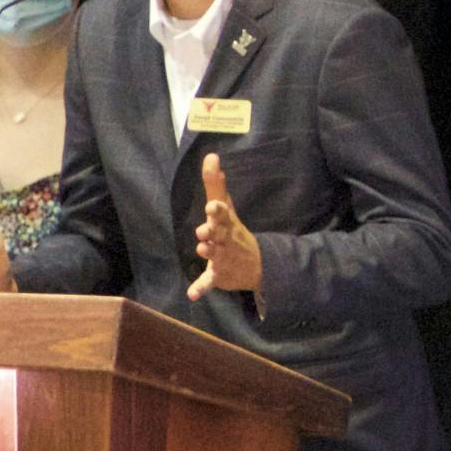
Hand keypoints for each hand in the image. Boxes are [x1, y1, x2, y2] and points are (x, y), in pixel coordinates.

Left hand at [188, 153, 261, 299]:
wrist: (257, 265)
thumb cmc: (234, 231)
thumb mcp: (226, 209)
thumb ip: (215, 185)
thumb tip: (210, 156)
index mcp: (227, 223)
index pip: (223, 214)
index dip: (218, 211)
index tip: (212, 206)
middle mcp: (226, 239)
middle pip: (219, 234)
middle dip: (212, 232)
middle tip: (203, 230)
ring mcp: (223, 258)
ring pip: (215, 255)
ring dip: (209, 253)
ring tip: (201, 250)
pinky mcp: (218, 275)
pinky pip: (209, 282)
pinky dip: (201, 288)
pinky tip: (192, 294)